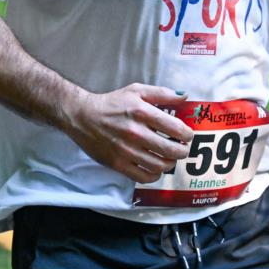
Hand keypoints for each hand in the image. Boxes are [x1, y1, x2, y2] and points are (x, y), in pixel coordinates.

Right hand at [64, 83, 194, 183]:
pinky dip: (154, 175)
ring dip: (170, 163)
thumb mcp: (136, 91)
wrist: (81, 117)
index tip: (185, 135)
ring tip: (168, 157)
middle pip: (172, 151)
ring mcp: (126, 151)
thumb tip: (185, 97)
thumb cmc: (111, 103)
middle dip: (182, 151)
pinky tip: (154, 167)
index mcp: (142, 113)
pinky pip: (144, 177)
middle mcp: (135, 133)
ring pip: (160, 166)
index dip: (187, 134)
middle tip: (180, 148)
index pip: (176, 129)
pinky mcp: (117, 164)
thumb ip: (162, 93)